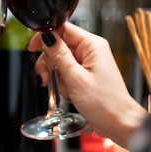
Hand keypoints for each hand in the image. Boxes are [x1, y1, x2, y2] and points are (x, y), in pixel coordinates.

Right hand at [27, 22, 146, 146]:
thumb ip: (59, 55)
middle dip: (49, 61)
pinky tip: (68, 91)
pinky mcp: (86, 73)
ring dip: (55, 74)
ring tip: (62, 87)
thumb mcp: (76, 78)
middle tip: (46, 76)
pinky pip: (66, 71)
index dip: (45, 36)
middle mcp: (91, 50)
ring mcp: (89, 62)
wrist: (118, 122)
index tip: (33, 48)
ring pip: (60, 59)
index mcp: (92, 45)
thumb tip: (47, 37)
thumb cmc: (105, 103)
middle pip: (59, 45)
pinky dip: (63, 81)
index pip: (63, 28)